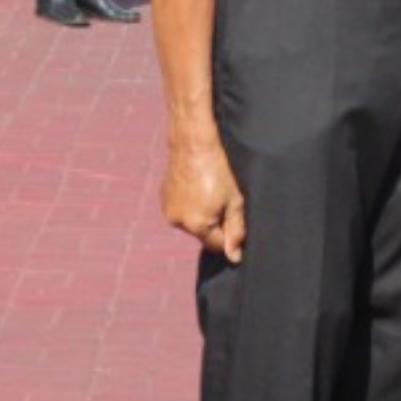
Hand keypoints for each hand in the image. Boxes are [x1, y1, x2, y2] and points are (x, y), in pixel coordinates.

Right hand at [162, 133, 247, 259]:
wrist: (193, 142)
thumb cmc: (218, 169)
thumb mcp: (235, 200)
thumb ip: (236, 231)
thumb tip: (234, 257)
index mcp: (198, 225)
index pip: (217, 246)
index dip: (228, 233)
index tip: (232, 214)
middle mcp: (179, 222)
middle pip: (203, 235)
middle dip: (213, 223)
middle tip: (220, 198)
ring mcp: (168, 210)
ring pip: (191, 223)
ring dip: (200, 215)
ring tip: (207, 190)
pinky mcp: (163, 199)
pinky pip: (181, 211)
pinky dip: (189, 205)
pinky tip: (195, 186)